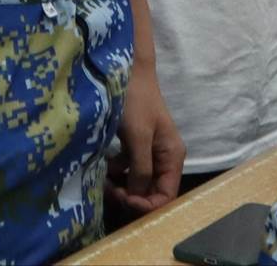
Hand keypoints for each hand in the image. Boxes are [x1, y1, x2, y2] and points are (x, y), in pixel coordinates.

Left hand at [106, 63, 184, 215]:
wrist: (127, 70)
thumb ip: (140, 168)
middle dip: (132, 196)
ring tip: (103, 181)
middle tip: (110, 190)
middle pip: (152, 191)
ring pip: (139, 181)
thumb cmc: (135, 101)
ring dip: (123, 186)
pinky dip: (117, 173)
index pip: (166, 195)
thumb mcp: (138, 137)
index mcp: (172, 156)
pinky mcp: (136, 146)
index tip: (124, 199)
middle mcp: (165, 157)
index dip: (147, 204)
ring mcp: (150, 152)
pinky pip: (129, 169)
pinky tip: (104, 167)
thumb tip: (136, 196)